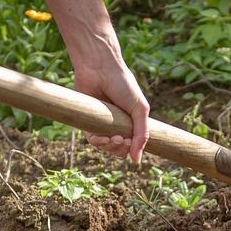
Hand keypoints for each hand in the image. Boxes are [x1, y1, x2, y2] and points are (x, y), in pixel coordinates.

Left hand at [72, 45, 149, 162]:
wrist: (101, 70)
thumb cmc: (124, 86)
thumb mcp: (140, 109)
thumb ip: (142, 134)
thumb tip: (136, 161)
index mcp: (132, 122)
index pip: (133, 145)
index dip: (132, 149)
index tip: (131, 141)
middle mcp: (117, 125)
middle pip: (119, 150)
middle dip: (120, 149)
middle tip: (121, 138)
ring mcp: (102, 124)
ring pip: (105, 148)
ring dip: (109, 147)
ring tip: (113, 137)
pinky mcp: (88, 122)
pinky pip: (92, 141)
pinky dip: (97, 142)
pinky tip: (102, 137)